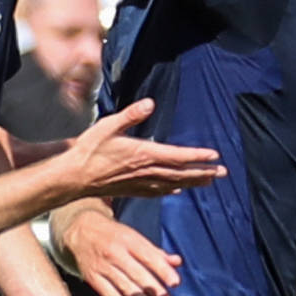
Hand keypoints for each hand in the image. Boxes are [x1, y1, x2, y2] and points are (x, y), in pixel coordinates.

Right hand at [56, 207, 181, 295]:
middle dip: (155, 290)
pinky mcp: (92, 277)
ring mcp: (102, 266)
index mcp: (129, 240)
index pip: (149, 257)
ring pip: (125, 286)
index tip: (175, 283)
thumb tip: (177, 262)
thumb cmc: (114, 235)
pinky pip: (108, 294)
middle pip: (138, 274)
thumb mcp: (134, 236)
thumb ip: (155, 252)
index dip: (163, 271)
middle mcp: (115, 253)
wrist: (80, 231)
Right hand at [58, 99, 221, 201]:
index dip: (198, 156)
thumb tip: (150, 103)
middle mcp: (145, 170)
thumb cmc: (88, 150)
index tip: (215, 155)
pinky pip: (157, 191)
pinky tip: (177, 190)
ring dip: (192, 182)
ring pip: (173, 184)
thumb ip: (131, 114)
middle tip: (222, 172)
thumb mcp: (108, 125)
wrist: (73, 177)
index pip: (178, 156)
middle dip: (203, 172)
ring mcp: (139, 182)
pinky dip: (170, 190)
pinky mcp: (131, 190)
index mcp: (143, 153)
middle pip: (181, 173)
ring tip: (208, 181)